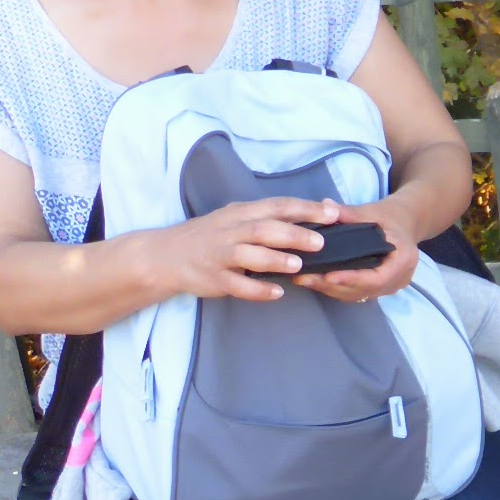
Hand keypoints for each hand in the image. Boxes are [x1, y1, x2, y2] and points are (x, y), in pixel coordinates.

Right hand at [156, 197, 339, 302]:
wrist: (166, 255)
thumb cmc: (211, 236)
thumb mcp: (236, 218)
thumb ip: (269, 216)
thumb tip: (312, 212)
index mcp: (241, 213)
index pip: (277, 206)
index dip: (305, 209)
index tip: (332, 213)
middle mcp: (231, 231)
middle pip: (264, 229)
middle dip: (293, 234)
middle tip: (320, 242)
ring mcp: (220, 255)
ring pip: (248, 255)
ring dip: (274, 259)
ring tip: (298, 265)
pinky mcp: (213, 278)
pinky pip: (237, 285)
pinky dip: (257, 289)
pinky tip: (277, 292)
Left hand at [289, 195, 421, 304]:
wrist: (405, 223)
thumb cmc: (391, 217)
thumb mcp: (374, 211)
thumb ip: (351, 213)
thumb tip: (326, 206)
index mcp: (403, 260)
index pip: (377, 278)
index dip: (351, 279)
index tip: (327, 276)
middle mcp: (399, 279)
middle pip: (364, 290)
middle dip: (332, 286)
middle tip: (305, 278)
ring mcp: (390, 287)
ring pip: (358, 295)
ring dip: (330, 290)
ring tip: (305, 280)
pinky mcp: (379, 289)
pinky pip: (357, 293)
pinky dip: (336, 289)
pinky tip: (316, 281)